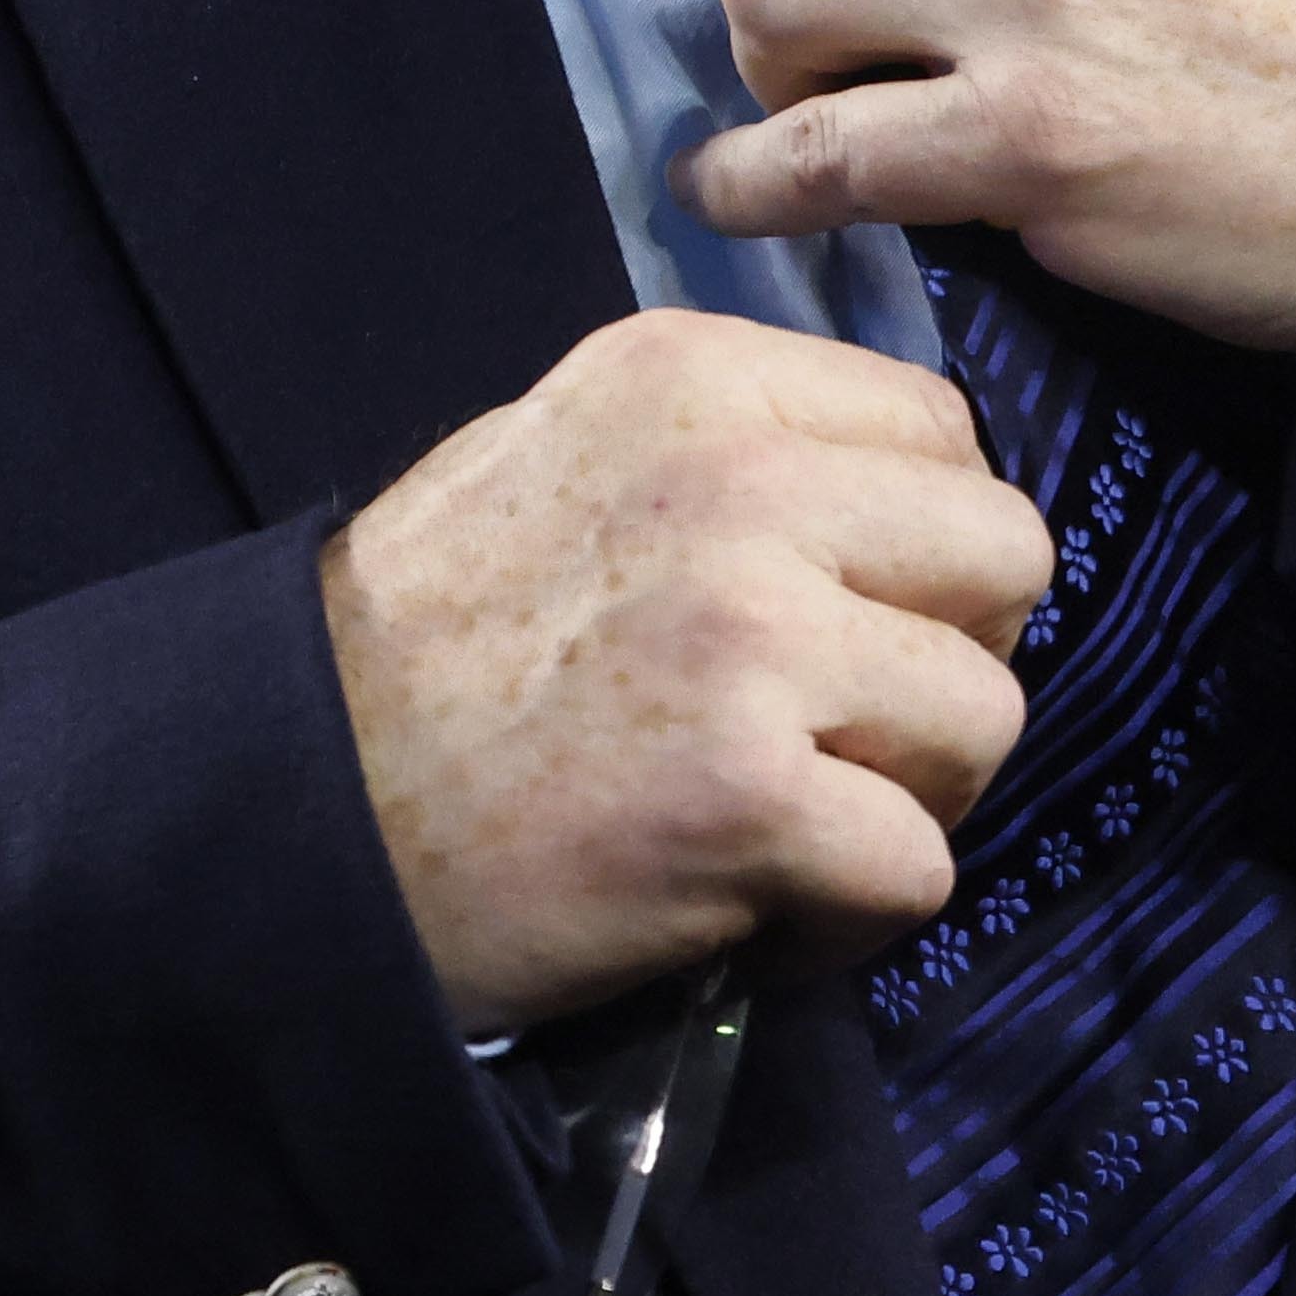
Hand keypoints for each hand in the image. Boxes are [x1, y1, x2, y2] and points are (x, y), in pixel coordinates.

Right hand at [316, 306, 1053, 1030]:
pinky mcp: (749, 798)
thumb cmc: (420, 645)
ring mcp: (753, 640)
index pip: (942, 430)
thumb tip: (883, 491)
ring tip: (800, 820)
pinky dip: (855, 916)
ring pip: (987, 716)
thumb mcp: (555, 451)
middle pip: (1007, 556)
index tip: (848, 614)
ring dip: (913, 793)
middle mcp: (741, 483)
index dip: (922, 543)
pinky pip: (920, 867)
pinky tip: (762, 911)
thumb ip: (725, 443)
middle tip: (851, 727)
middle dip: (951, 654)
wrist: (287, 812)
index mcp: (696, 379)